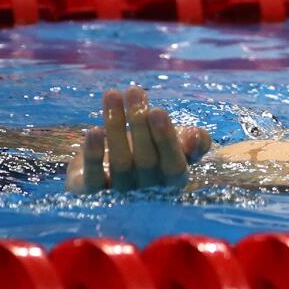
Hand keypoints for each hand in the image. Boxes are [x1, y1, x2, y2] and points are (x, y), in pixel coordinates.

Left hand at [66, 86, 211, 193]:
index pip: (174, 165)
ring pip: (120, 164)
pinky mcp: (93, 195)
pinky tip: (94, 130)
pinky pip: (94, 179)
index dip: (166, 139)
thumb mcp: (178, 145)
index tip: (158, 110)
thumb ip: (195, 142)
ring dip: (116, 127)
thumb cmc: (154, 153)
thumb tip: (195, 136)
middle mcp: (148, 193)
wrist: (111, 174)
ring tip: (112, 95)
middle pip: (146, 161)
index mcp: (173, 182)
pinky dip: (94, 154)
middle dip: (140, 124)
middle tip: (135, 91)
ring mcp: (120, 196)